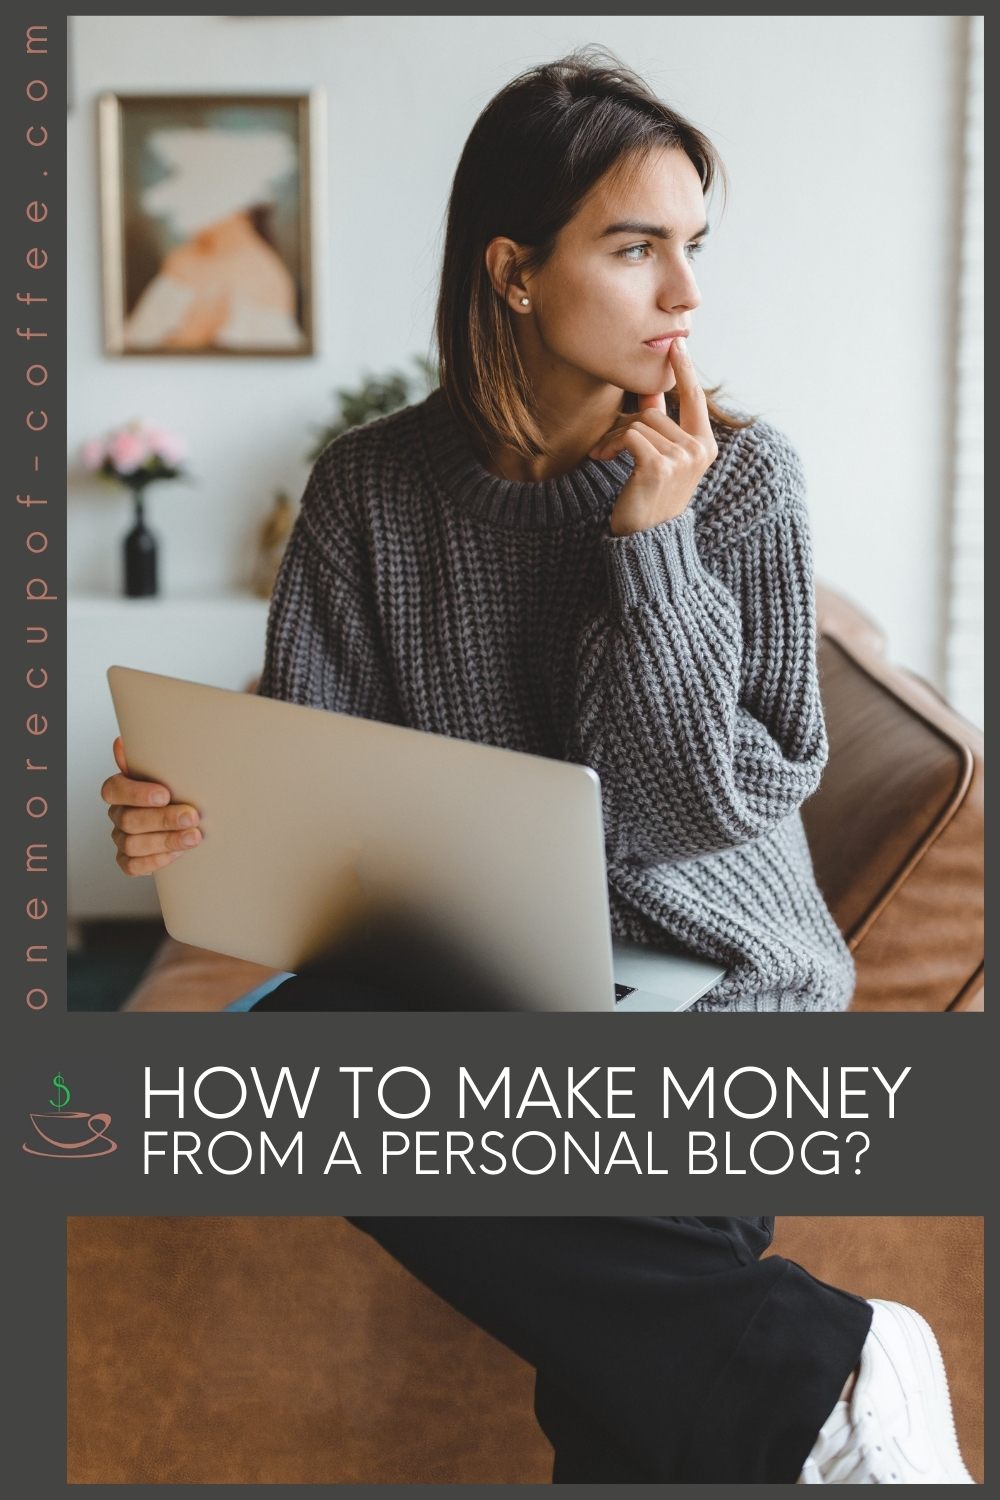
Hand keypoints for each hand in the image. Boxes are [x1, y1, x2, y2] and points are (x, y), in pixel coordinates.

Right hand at [100, 735, 201, 876]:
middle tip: (191, 816)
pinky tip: (178, 853)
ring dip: (167, 841)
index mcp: (120, 789)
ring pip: (133, 844)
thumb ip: (146, 759)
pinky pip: (133, 866)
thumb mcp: (167, 771)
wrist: (188, 817)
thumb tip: (122, 743)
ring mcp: (121, 838)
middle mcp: (118, 814)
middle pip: (129, 820)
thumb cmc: (175, 790)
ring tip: (193, 837)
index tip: (165, 794)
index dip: (138, 794)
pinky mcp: (129, 860)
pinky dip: (157, 860)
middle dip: (163, 819)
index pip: (115, 790)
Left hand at [589, 337, 718, 536]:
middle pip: (653, 413)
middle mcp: (699, 450)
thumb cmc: (651, 501)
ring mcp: (682, 458)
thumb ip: (659, 426)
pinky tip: (602, 459)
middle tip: (607, 446)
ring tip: (604, 455)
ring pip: (640, 423)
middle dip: (624, 425)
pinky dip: (610, 445)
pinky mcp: (660, 466)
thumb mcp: (661, 460)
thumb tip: (649, 392)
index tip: (676, 344)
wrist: (645, 540)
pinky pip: (629, 436)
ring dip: (613, 438)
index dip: (685, 370)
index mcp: (706, 446)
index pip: (695, 399)